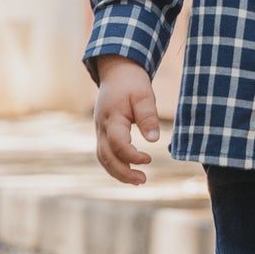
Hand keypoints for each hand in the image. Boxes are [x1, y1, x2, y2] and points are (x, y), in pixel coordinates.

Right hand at [94, 56, 160, 184]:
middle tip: (143, 180)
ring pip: (102, 158)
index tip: (149, 159)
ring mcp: (100, 131)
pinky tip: (130, 171)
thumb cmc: (132, 83)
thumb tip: (154, 140)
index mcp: (112, 118)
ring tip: (138, 180)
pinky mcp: (103, 133)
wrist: (117, 73)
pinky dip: (115, 165)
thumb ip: (148, 117)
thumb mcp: (144, 95)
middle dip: (123, 172)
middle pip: (106, 157)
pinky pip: (104, 154)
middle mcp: (101, 127)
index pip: (117, 144)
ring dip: (118, 172)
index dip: (132, 155)